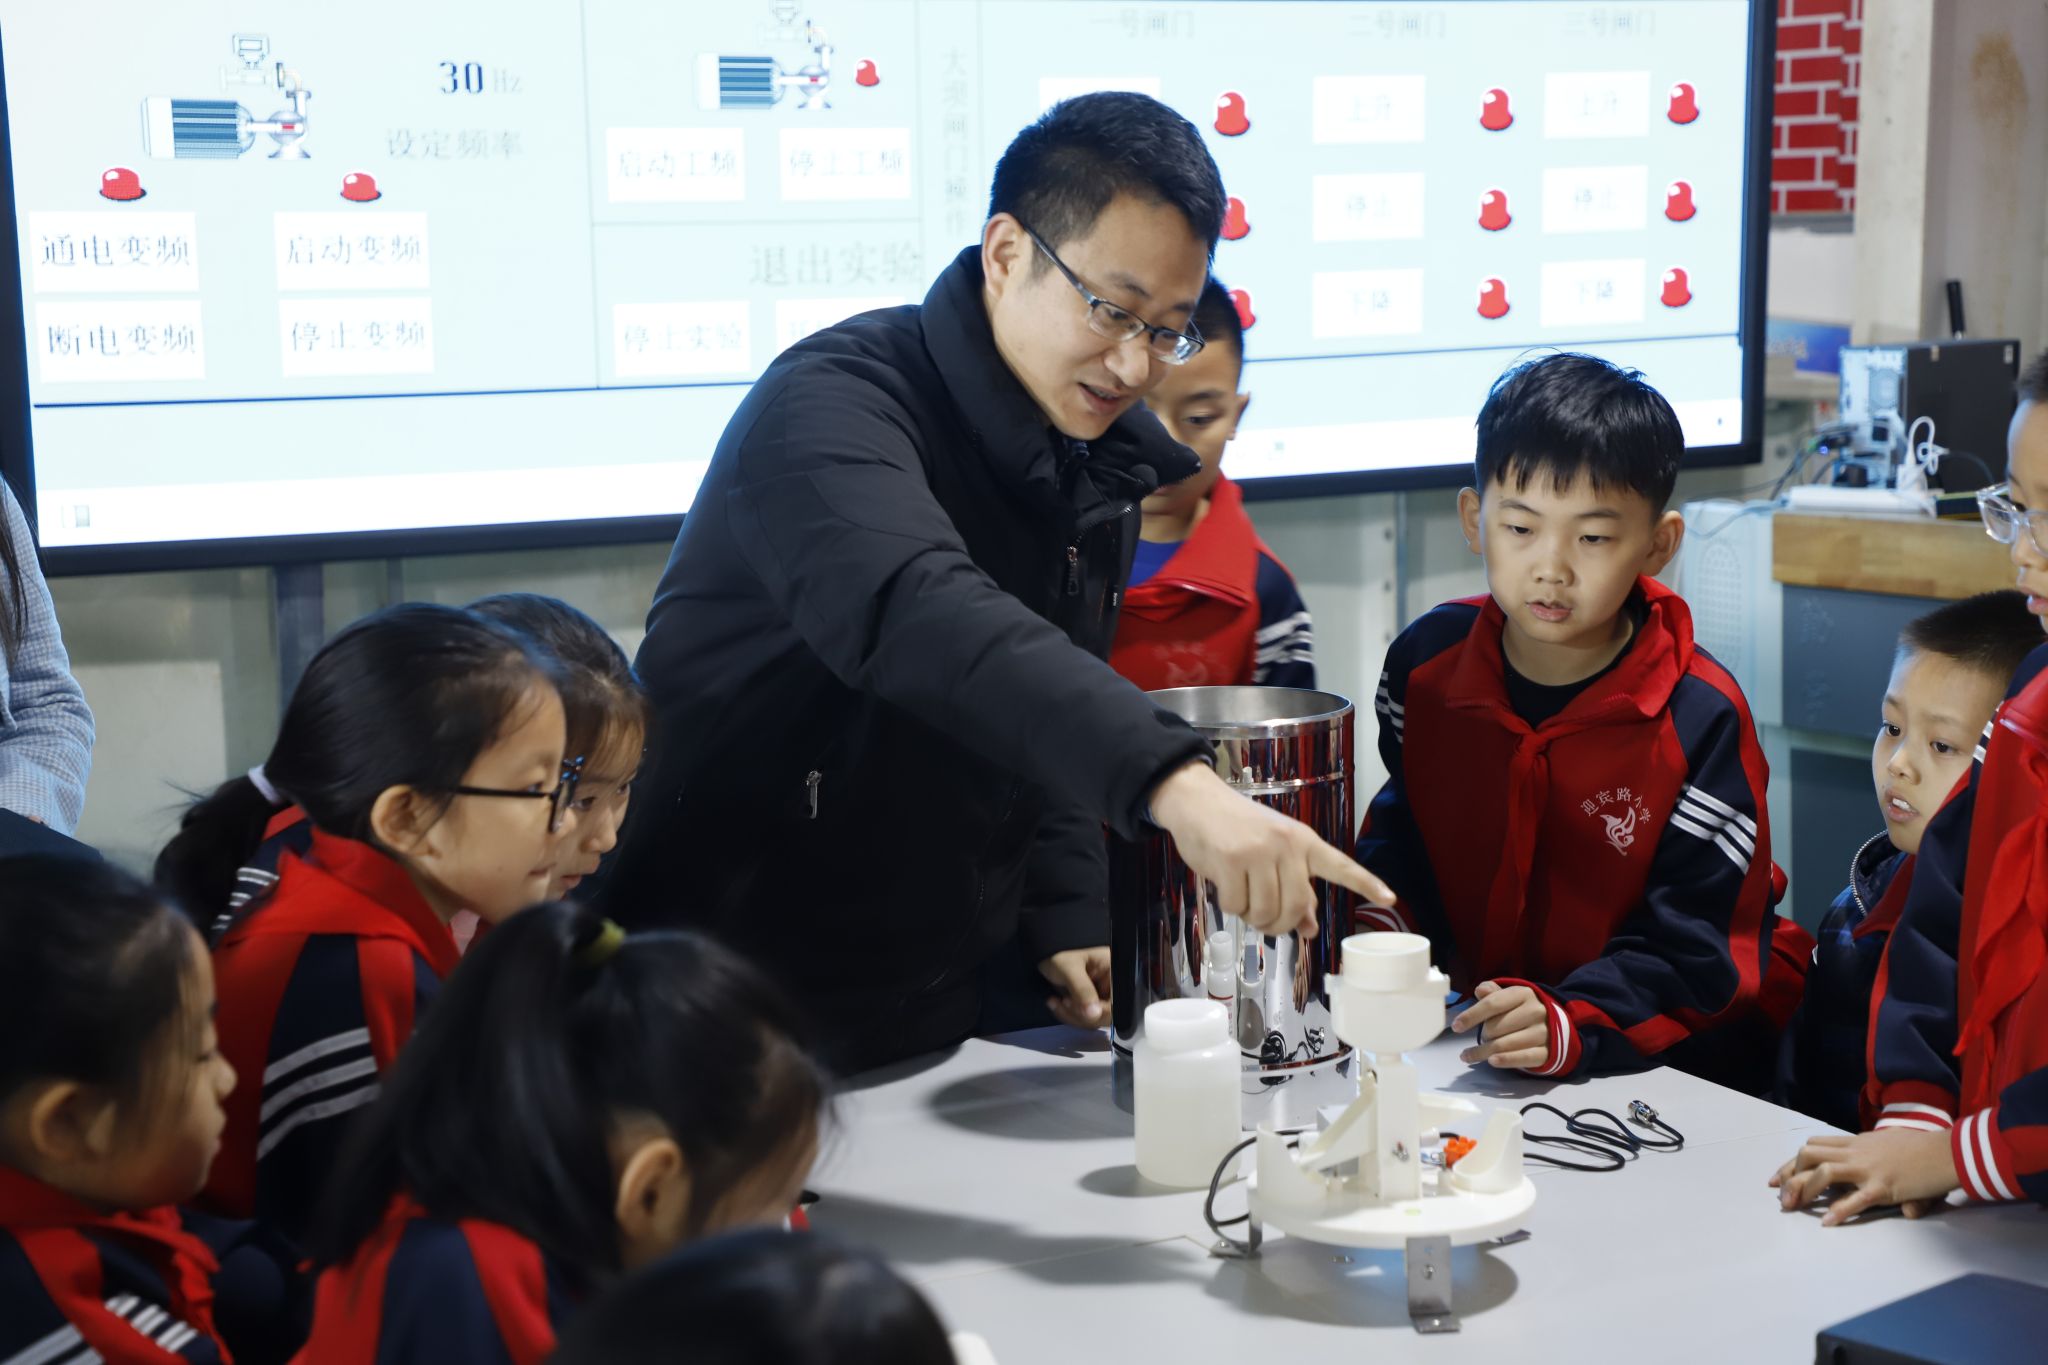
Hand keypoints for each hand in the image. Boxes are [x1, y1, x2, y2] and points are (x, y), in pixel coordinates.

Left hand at [1039, 947, 1111, 1029]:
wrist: (1044, 954)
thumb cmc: (1058, 953)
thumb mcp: (1069, 969)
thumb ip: (1083, 990)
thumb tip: (1094, 1015)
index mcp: (1115, 971)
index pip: (1117, 1001)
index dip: (1100, 1011)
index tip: (1076, 1005)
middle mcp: (1113, 985)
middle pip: (1108, 1014)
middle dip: (1082, 1014)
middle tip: (1063, 1002)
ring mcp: (1102, 995)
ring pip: (1095, 1019)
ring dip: (1073, 1016)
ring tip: (1055, 1001)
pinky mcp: (1090, 1003)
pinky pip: (1086, 1018)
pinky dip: (1070, 1015)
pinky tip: (1056, 1003)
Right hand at [1148, 762, 1393, 938]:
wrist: (1198, 801)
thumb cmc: (1238, 830)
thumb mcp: (1273, 854)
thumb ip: (1294, 889)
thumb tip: (1308, 928)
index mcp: (1304, 841)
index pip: (1340, 866)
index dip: (1366, 884)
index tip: (1391, 900)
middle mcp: (1287, 845)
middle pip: (1296, 907)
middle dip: (1279, 924)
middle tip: (1265, 920)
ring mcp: (1259, 852)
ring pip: (1266, 911)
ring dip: (1252, 918)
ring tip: (1243, 899)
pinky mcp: (1231, 861)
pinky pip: (1237, 906)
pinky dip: (1230, 907)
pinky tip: (1225, 887)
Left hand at [1451, 981, 1550, 1069]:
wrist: (1557, 1025)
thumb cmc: (1524, 1010)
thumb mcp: (1510, 997)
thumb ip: (1493, 994)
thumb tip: (1480, 990)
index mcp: (1523, 994)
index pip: (1492, 1004)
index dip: (1471, 1015)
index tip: (1456, 1026)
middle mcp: (1535, 1012)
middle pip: (1496, 1027)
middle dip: (1483, 1034)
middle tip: (1481, 1037)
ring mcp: (1543, 1033)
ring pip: (1504, 1044)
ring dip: (1483, 1052)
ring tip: (1472, 1055)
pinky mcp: (1546, 1052)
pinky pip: (1522, 1058)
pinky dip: (1505, 1060)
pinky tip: (1491, 1061)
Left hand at [1769, 1127, 1959, 1225]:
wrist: (1948, 1151)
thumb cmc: (1922, 1149)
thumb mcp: (1889, 1147)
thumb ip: (1874, 1161)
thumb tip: (1858, 1175)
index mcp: (1855, 1142)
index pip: (1813, 1146)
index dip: (1791, 1162)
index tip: (1776, 1179)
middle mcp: (1856, 1153)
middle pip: (1809, 1155)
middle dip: (1790, 1176)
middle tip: (1783, 1198)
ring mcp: (1869, 1169)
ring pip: (1824, 1172)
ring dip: (1805, 1190)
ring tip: (1796, 1208)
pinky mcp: (1884, 1186)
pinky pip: (1856, 1199)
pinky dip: (1839, 1210)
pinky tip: (1827, 1222)